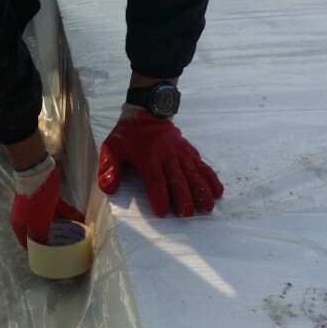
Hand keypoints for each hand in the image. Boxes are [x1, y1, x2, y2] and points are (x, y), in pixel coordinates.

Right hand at [10, 153, 83, 247]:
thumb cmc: (34, 201)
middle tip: (66, 249)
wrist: (37, 172)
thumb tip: (46, 248)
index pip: (28, 243)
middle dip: (54, 240)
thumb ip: (42, 237)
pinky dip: (70, 215)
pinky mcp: (50, 200)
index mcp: (21, 225)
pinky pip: (61, 211)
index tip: (48, 259)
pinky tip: (81, 221)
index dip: (37, 252)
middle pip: (42, 233)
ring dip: (65, 228)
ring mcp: (40, 209)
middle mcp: (29, 218)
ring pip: (54, 222)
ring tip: (77, 237)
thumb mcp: (37, 223)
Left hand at [98, 112, 223, 216]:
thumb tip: (109, 188)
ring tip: (207, 207)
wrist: (147, 112)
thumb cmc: (128, 136)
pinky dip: (211, 179)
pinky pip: (202, 166)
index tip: (163, 211)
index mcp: (148, 157)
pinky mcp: (190, 152)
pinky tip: (218, 192)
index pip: (155, 179)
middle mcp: (168, 155)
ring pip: (194, 174)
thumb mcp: (111, 148)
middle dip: (184, 198)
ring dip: (201, 191)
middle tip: (188, 215)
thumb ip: (109, 168)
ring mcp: (181, 153)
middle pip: (178, 179)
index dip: (159, 195)